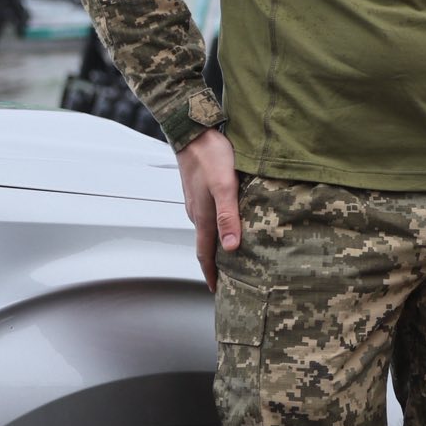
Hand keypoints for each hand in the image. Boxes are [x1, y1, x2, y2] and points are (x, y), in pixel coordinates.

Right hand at [176, 128, 239, 289]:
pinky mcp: (200, 191)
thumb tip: (231, 247)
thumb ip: (228, 215)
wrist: (192, 133)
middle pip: (206, 246)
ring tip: (233, 255)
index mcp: (203, 218)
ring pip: (208, 230)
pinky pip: (209, 216)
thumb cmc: (212, 157)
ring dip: (218, 245)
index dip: (212, 275)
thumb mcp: (225, 186)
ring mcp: (197, 202)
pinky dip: (218, 227)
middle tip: (230, 279)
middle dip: (216, 265)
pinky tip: (229, 223)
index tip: (217, 292)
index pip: (206, 255)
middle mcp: (197, 214)